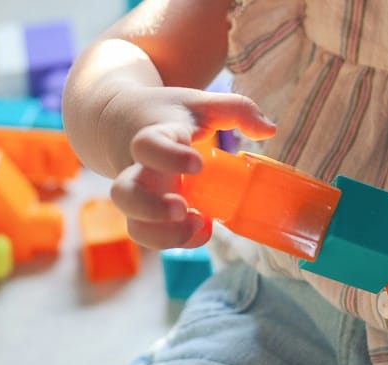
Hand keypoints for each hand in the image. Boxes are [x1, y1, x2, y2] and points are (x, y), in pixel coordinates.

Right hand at [104, 86, 275, 248]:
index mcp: (151, 136)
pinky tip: (201, 228)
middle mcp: (137, 169)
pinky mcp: (144, 213)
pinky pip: (151, 236)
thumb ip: (238, 109)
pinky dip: (175, 240)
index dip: (169, 157)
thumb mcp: (200, 103)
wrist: (118, 120)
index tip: (197, 163)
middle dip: (151, 208)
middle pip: (124, 194)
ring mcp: (138, 195)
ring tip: (196, 223)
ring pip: (134, 225)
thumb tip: (269, 130)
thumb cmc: (166, 113)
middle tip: (182, 207)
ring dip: (163, 235)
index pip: (148, 146)